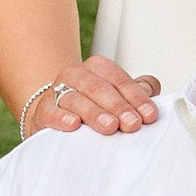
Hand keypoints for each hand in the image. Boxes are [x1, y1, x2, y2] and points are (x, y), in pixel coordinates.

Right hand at [21, 57, 162, 138]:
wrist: (55, 114)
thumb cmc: (93, 105)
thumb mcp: (116, 95)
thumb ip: (137, 90)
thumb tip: (152, 88)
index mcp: (98, 68)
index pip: (120, 81)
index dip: (137, 98)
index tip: (149, 116)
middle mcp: (76, 75)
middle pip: (100, 89)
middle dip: (119, 107)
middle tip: (132, 124)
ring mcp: (57, 92)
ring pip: (77, 100)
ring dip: (95, 114)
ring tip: (110, 127)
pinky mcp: (43, 111)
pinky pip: (51, 112)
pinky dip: (62, 118)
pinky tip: (73, 124)